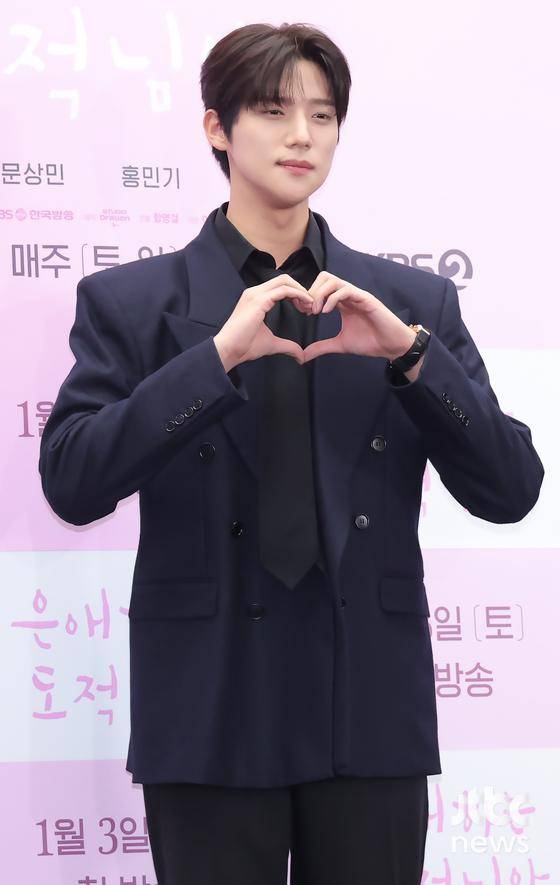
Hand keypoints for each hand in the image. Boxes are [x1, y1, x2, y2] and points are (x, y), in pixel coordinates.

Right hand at [214, 273, 314, 368]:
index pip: (280, 286)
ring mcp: (256, 294)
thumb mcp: (272, 344)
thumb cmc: (244, 346)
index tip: (305, 308)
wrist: (229, 350)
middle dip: (300, 290)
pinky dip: (298, 295)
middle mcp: (255, 292)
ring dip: (301, 291)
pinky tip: (305, 304)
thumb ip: (287, 346)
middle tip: (310, 306)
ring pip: (285, 281)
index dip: (296, 294)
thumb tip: (301, 356)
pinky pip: (284, 290)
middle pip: (284, 279)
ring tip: (309, 306)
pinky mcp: (259, 300)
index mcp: (256, 298)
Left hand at [301, 271, 415, 362]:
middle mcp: (348, 295)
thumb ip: (322, 347)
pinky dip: (332, 298)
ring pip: (333, 280)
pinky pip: (346, 290)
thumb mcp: (340, 345)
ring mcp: (357, 295)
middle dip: (312, 291)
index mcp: (342, 302)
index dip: (309, 296)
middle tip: (308, 310)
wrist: (391, 346)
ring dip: (320, 293)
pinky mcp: (366, 299)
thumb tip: (303, 356)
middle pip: (325, 277)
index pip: (321, 287)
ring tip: (316, 311)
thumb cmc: (370, 342)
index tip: (304, 312)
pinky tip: (326, 312)